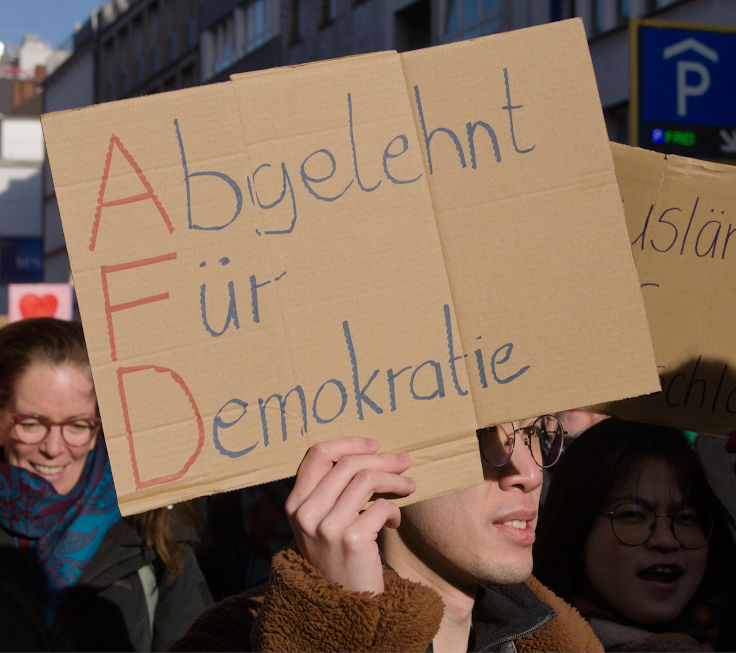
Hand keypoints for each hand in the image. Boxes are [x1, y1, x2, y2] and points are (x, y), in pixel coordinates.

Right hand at [284, 436, 414, 594]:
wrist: (343, 605)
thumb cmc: (337, 555)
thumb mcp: (320, 521)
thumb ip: (330, 489)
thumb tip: (368, 451)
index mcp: (295, 502)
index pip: (317, 454)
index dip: (349, 442)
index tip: (374, 444)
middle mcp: (306, 513)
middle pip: (348, 463)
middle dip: (382, 458)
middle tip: (404, 461)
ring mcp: (327, 527)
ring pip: (367, 479)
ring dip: (394, 480)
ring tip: (409, 486)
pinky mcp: (352, 540)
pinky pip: (381, 507)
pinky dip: (393, 510)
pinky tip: (394, 521)